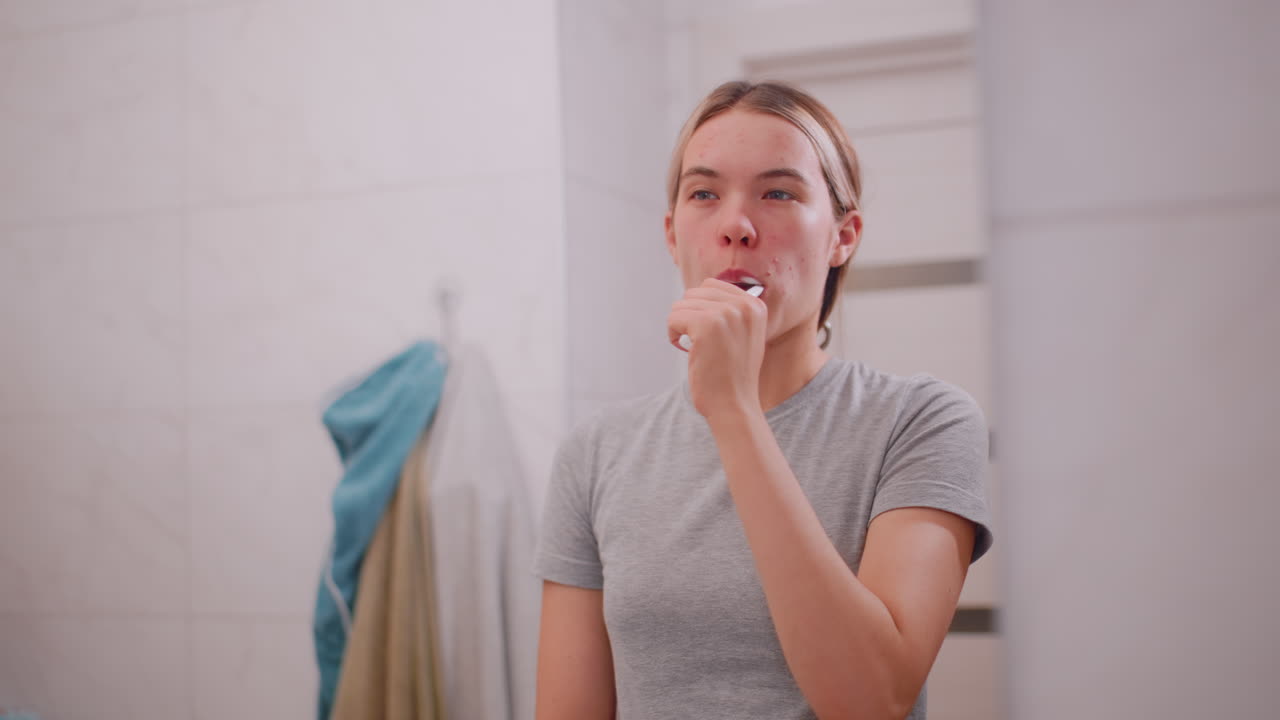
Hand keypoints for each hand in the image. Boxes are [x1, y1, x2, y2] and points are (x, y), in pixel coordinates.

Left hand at [667, 278, 766, 419]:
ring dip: (680, 325)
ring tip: (694, 347)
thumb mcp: (743, 335)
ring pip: (681, 304)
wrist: (734, 404)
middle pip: (695, 292)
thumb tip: (698, 292)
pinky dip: (672, 333)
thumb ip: (730, 311)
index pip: (711, 285)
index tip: (707, 333)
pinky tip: (685, 350)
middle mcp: (743, 305)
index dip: (700, 308)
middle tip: (699, 342)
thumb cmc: (732, 375)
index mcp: (755, 305)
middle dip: (689, 316)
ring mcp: (726, 314)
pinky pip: (673, 317)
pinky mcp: (706, 325)